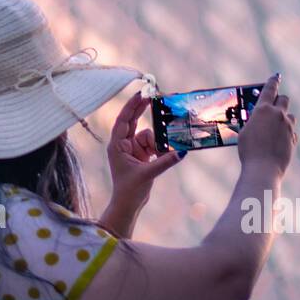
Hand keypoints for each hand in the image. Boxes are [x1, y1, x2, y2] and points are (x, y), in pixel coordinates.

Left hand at [100, 90, 182, 237]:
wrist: (128, 205)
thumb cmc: (130, 190)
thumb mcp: (148, 174)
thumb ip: (165, 161)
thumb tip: (182, 151)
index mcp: (117, 145)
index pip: (122, 121)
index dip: (131, 106)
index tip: (140, 94)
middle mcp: (123, 144)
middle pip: (132, 122)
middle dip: (142, 111)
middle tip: (153, 97)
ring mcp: (132, 149)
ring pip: (148, 136)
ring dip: (157, 143)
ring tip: (159, 156)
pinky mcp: (141, 155)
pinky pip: (153, 145)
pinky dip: (160, 148)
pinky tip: (164, 155)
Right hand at [237, 73, 296, 175]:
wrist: (263, 168)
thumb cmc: (249, 150)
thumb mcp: (245, 132)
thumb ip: (254, 121)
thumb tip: (259, 119)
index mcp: (263, 109)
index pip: (270, 89)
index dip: (273, 81)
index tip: (276, 76)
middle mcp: (278, 115)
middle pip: (284, 99)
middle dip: (279, 100)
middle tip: (274, 105)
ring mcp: (288, 127)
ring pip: (290, 116)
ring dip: (284, 118)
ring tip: (274, 127)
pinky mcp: (293, 139)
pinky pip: (291, 132)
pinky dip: (286, 134)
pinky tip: (278, 142)